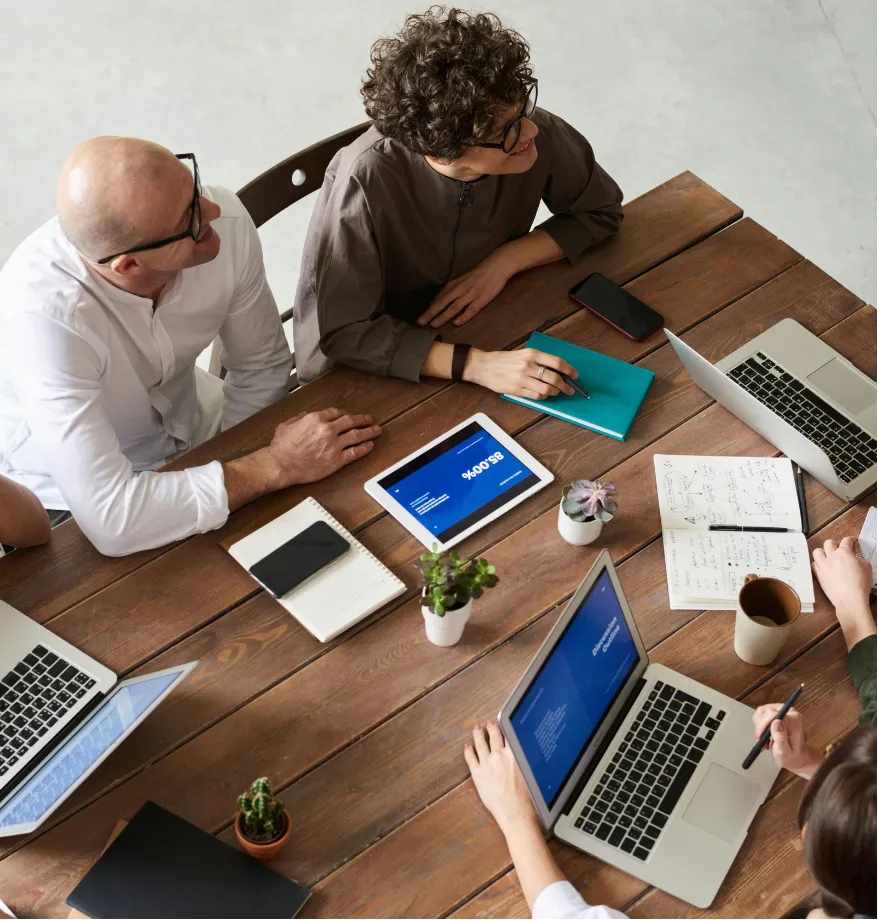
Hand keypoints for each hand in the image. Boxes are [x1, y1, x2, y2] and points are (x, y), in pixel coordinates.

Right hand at [266, 408, 380, 487]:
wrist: (281, 464)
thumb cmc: (281, 447)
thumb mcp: (286, 425)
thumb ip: (299, 418)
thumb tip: (306, 415)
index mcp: (316, 419)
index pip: (336, 413)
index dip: (345, 414)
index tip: (349, 416)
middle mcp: (327, 429)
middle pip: (350, 421)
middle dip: (362, 420)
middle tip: (369, 420)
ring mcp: (334, 445)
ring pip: (357, 435)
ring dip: (369, 432)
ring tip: (377, 430)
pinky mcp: (336, 460)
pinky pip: (355, 452)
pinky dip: (364, 448)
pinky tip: (370, 445)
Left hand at [417, 252, 512, 327]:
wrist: (496, 266)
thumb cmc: (478, 274)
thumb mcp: (461, 280)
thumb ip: (452, 290)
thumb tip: (441, 302)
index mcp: (454, 285)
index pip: (438, 299)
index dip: (428, 309)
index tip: (419, 319)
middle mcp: (460, 290)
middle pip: (442, 303)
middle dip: (430, 313)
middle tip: (420, 322)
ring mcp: (470, 295)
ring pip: (454, 307)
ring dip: (443, 316)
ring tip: (434, 325)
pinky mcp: (481, 299)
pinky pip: (471, 309)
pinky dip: (463, 317)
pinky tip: (456, 323)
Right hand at [464, 348, 575, 398]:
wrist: (484, 366)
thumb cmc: (503, 360)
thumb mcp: (523, 354)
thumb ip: (539, 360)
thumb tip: (557, 370)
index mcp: (532, 354)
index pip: (557, 362)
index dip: (569, 370)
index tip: (575, 376)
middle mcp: (529, 365)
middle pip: (554, 378)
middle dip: (566, 386)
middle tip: (570, 390)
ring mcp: (523, 379)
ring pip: (547, 389)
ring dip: (555, 393)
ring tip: (557, 393)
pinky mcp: (517, 389)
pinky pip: (536, 396)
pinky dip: (543, 397)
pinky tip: (544, 395)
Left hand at [464, 721, 538, 833]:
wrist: (515, 812)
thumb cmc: (526, 797)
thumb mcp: (530, 771)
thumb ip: (524, 758)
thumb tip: (522, 750)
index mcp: (514, 754)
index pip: (509, 734)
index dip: (505, 726)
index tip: (503, 722)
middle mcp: (500, 755)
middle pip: (494, 735)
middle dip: (491, 727)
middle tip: (489, 723)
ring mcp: (487, 763)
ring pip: (480, 743)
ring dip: (478, 733)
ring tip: (477, 728)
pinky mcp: (477, 773)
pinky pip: (470, 758)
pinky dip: (468, 750)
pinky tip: (467, 746)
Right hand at [751, 705, 821, 778]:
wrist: (795, 758)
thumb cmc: (791, 756)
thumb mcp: (784, 751)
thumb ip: (780, 737)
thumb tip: (776, 722)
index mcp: (794, 720)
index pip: (772, 713)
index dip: (763, 724)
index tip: (760, 736)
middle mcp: (789, 712)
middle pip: (765, 711)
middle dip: (760, 727)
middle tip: (761, 740)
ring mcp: (782, 711)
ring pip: (761, 712)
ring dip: (759, 727)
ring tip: (763, 739)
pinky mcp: (776, 712)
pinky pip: (761, 715)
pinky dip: (759, 726)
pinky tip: (764, 735)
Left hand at [812, 536, 872, 616]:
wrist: (850, 599)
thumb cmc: (860, 584)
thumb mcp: (867, 567)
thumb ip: (860, 559)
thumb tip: (857, 558)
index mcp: (844, 553)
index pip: (846, 540)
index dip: (851, 539)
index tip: (853, 541)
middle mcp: (831, 557)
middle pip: (828, 543)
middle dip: (835, 543)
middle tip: (840, 548)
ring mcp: (823, 566)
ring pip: (817, 551)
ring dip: (822, 552)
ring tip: (828, 555)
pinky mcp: (819, 575)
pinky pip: (813, 564)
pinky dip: (817, 563)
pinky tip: (822, 566)